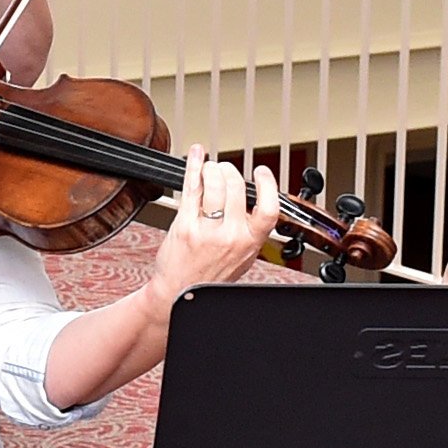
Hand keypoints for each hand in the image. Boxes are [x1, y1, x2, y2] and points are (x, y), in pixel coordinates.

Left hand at [147, 149, 282, 295]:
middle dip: (229, 171)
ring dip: (211, 169)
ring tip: (209, 170)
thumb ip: (249, 229)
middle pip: (236, 188)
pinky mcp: (184, 225)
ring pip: (214, 185)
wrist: (179, 292)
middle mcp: (230, 236)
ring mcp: (206, 230)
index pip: (268, 209)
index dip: (268, 185)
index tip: (261, 172)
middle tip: (223, 170)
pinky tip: (196, 155)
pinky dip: (194, 166)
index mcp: (250, 242)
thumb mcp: (242, 256)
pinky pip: (191, 188)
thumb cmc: (209, 275)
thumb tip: (256, 199)